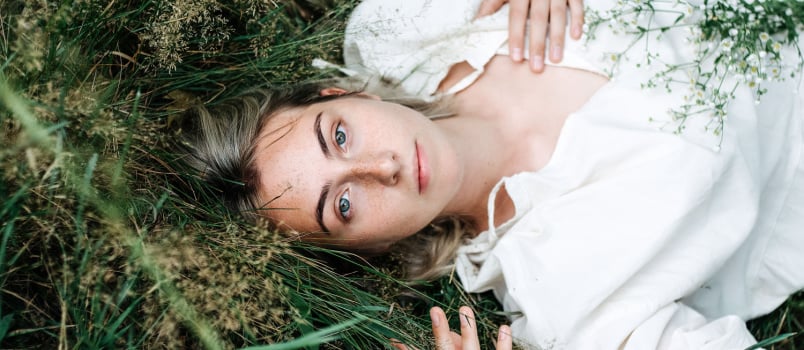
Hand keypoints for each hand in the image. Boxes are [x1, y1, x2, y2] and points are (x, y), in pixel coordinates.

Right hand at [391, 306, 511, 349]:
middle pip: (455, 348)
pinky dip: (504, 345)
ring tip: (465, 311)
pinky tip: (504, 329)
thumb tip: (397, 341)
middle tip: (450, 310)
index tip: (435, 312)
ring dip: (470, 331)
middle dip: (453, 329)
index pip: (439, 348)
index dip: (439, 331)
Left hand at [476, 0, 584, 72]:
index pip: (517, 16)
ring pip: (559, 14)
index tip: (516, 58)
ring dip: (558, 38)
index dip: (516, 37)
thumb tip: (477, 24)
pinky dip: (578, 19)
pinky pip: (577, 4)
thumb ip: (491, 5)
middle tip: (537, 68)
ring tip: (556, 59)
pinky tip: (576, 36)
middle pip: (539, 19)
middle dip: (538, 44)